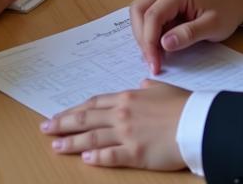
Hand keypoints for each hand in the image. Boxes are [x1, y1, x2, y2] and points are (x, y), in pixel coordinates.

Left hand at [40, 80, 187, 169]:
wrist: (197, 121)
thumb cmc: (183, 104)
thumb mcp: (162, 88)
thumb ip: (148, 87)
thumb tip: (142, 84)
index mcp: (127, 97)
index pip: (94, 103)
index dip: (76, 109)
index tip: (61, 113)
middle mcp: (122, 114)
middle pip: (86, 118)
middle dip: (63, 122)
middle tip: (45, 127)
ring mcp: (127, 134)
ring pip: (91, 137)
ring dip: (71, 142)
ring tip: (55, 145)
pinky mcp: (135, 153)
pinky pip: (110, 156)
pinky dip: (95, 157)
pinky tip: (84, 159)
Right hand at [132, 0, 242, 73]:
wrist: (230, 2)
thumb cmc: (224, 12)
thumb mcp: (212, 27)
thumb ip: (189, 34)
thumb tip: (164, 44)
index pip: (153, 15)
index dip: (150, 41)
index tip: (154, 64)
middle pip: (139, 10)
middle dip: (142, 39)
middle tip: (152, 62)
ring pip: (139, 12)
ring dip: (143, 36)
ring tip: (155, 57)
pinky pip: (147, 15)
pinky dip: (148, 33)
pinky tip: (158, 48)